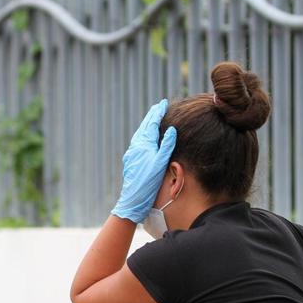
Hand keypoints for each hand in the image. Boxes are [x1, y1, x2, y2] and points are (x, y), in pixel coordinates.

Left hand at [111, 99, 176, 222]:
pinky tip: (145, 138)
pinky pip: (138, 142)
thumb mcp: (160, 163)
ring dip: (147, 125)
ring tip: (152, 118)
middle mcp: (135, 146)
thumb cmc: (148, 183)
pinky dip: (143, 135)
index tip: (163, 103)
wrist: (132, 199)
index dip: (158, 113)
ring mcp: (132, 153)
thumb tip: (171, 129)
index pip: (152, 123)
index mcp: (143, 144)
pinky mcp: (130, 160)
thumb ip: (166, 146)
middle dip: (152, 116)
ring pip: (140, 134)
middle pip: (144, 126)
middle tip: (158, 106)